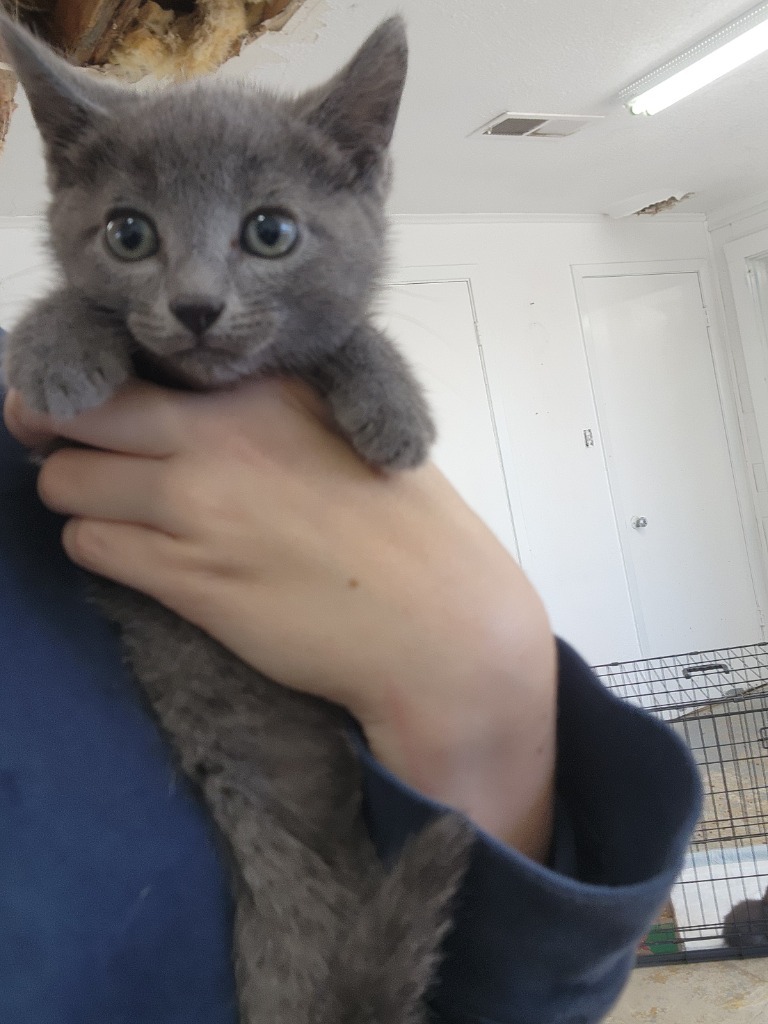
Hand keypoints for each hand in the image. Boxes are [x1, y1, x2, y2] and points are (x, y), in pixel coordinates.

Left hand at [4, 379, 556, 859]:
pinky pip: (90, 546)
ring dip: (80, 497)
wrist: (441, 627)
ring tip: (122, 512)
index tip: (100, 403)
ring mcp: (199, 506)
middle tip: (80, 452)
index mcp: (268, 389)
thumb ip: (271, 408)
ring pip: (66, 482)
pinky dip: (98, 546)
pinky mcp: (189, 578)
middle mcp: (221, 434)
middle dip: (63, 432)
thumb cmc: (410, 533)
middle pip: (81, 411)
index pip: (139, 357)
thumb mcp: (351, 431)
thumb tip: (199, 405)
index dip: (104, 381)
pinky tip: (143, 555)